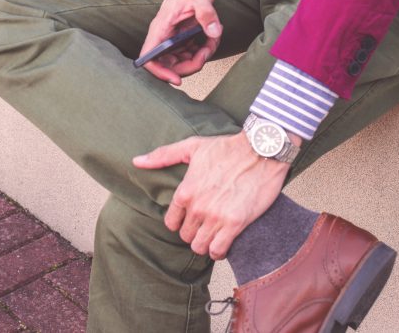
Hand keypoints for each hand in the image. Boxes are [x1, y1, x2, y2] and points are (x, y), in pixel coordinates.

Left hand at [133, 133, 291, 258]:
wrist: (262, 150)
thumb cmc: (227, 148)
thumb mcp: (192, 147)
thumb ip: (163, 156)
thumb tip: (136, 161)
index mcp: (185, 191)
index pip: (171, 223)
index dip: (179, 222)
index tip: (189, 218)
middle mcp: (197, 207)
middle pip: (185, 236)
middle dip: (193, 232)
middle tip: (204, 225)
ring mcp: (216, 217)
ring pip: (200, 246)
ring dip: (205, 243)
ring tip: (213, 234)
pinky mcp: (235, 224)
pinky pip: (218, 251)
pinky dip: (219, 251)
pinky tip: (223, 242)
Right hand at [140, 0, 220, 84]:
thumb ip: (207, 14)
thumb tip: (214, 32)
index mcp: (161, 27)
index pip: (149, 56)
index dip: (159, 72)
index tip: (177, 79)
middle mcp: (164, 35)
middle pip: (168, 65)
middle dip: (188, 66)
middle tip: (204, 54)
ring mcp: (173, 38)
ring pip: (182, 61)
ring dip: (200, 57)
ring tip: (212, 40)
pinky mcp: (183, 38)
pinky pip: (191, 53)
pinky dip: (204, 50)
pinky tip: (212, 37)